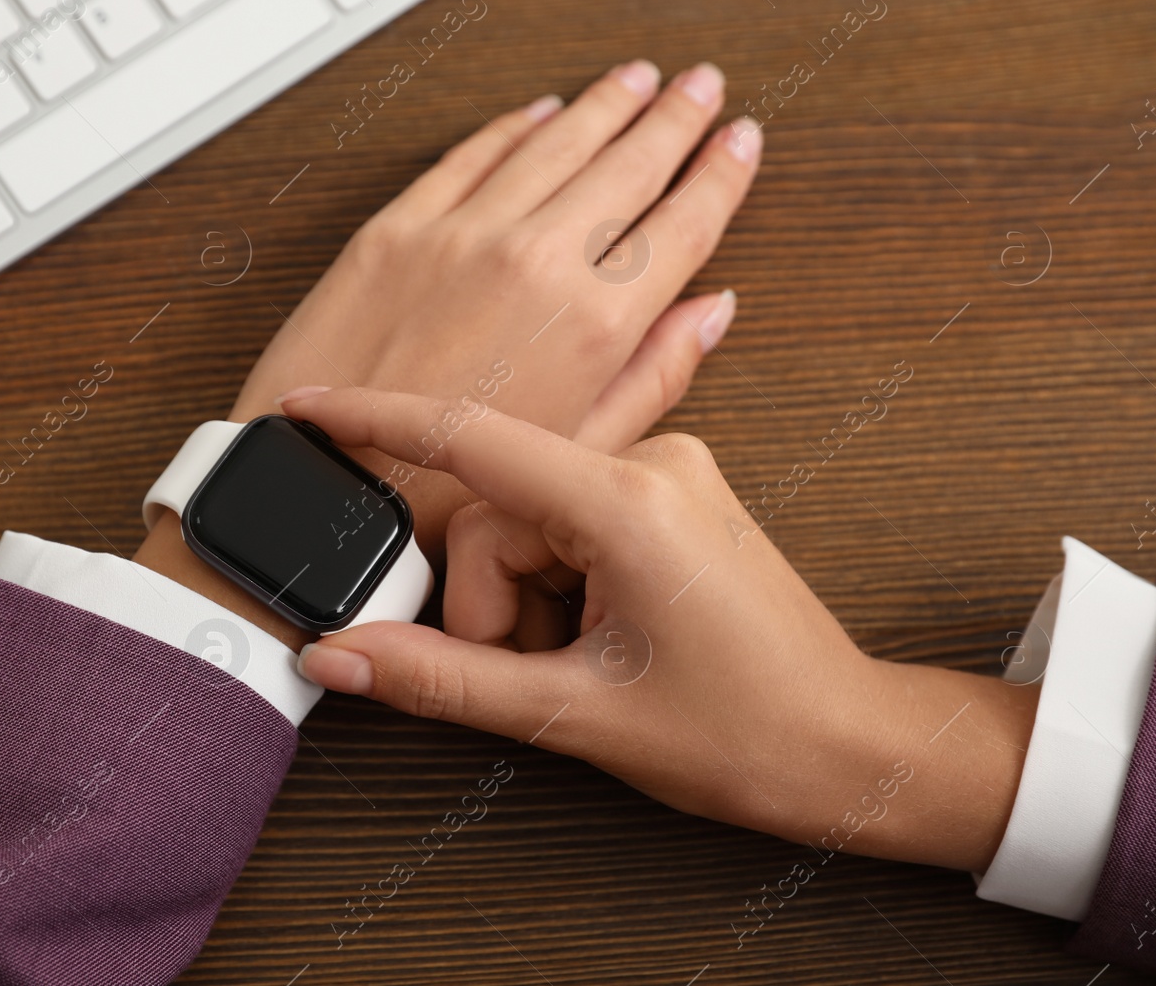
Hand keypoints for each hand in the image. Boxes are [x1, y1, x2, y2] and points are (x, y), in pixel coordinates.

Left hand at [139, 60, 759, 645]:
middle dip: (674, 117)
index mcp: (595, 324)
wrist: (323, 494)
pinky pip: (469, 155)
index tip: (742, 139)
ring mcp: (463, 236)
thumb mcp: (583, 458)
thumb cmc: (448, 496)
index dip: (720, 174)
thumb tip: (711, 311)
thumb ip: (656, 374)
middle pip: (627, 165)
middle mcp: (537, 263)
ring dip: (602, 105)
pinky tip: (539, 111)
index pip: (682, 223)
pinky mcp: (397, 231)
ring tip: (635, 79)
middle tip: (703, 84)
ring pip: (554, 144)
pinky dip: (511, 127)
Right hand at [285, 388, 1039, 873]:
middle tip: (532, 674)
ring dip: (525, 601)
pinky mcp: (669, 496)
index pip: (472, 439)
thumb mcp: (575, 713)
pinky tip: (596, 636)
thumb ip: (443, 679)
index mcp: (629, 501)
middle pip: (494, 511)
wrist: (849, 747)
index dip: (374, 421)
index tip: (306, 408)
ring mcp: (666, 475)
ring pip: (527, 521)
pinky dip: (557, 584)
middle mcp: (652, 464)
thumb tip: (342, 657)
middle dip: (489, 602)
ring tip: (581, 666)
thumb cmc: (747, 734)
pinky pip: (568, 520)